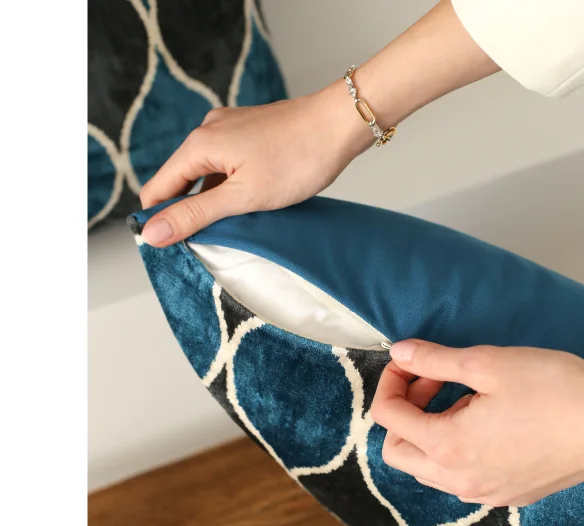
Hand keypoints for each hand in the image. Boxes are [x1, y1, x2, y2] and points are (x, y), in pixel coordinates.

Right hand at [139, 83, 371, 245]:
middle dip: (188, 212)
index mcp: (199, 145)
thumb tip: (151, 232)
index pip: (158, 189)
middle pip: (180, 180)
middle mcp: (208, 131)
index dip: (159, 220)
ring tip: (231, 228)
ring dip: (212, 202)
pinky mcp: (249, 133)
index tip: (169, 249)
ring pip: (206, 174)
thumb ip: (195, 214)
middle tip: (204, 245)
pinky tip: (247, 205)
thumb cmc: (297, 159)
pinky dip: (230, 187)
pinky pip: (226, 165)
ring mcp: (230, 129)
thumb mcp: (242, 196)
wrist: (339, 125)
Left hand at [370, 341, 583, 505]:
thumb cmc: (553, 391)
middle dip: (404, 412)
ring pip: (427, 467)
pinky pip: (460, 476)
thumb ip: (435, 359)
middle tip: (433, 381)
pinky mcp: (506, 494)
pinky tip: (485, 421)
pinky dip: (455, 448)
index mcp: (447, 448)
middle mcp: (458, 481)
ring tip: (463, 399)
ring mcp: (483, 493)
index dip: (390, 382)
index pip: (387, 417)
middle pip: (398, 451)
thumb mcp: (487, 364)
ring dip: (429, 430)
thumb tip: (401, 352)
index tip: (410, 361)